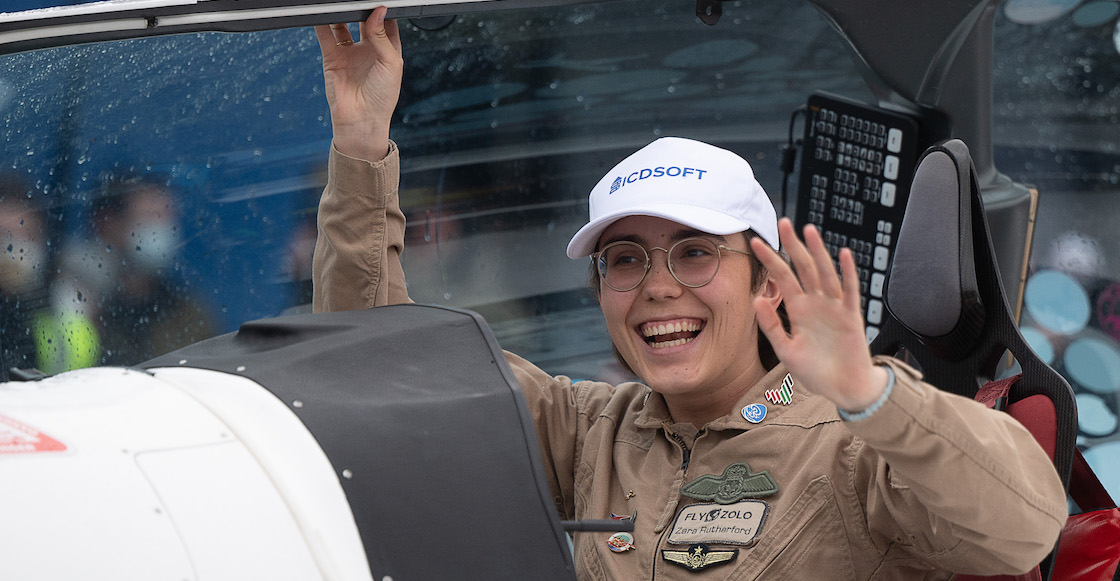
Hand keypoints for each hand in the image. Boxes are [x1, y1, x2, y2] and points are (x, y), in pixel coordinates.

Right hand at [314, 6, 402, 161]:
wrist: (361, 121)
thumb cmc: (382, 98)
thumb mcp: (391, 63)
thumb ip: (383, 35)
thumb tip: (379, 11)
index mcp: (388, 50)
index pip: (386, 22)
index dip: (382, 10)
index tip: (379, 2)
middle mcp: (368, 50)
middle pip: (363, 19)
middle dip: (360, 7)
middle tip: (359, 0)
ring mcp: (350, 53)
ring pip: (343, 24)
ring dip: (341, 13)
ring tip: (341, 4)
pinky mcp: (332, 58)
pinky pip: (326, 35)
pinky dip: (322, 22)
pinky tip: (323, 13)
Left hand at [750, 218, 888, 410]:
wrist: (843, 389)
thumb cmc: (816, 371)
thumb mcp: (785, 350)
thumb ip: (770, 326)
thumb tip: (755, 299)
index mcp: (798, 309)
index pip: (782, 278)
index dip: (770, 260)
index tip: (755, 243)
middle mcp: (816, 303)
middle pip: (803, 267)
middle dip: (793, 245)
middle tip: (782, 221)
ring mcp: (834, 307)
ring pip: (825, 273)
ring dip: (818, 251)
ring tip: (808, 230)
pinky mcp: (851, 317)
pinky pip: (850, 291)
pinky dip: (848, 273)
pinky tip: (844, 254)